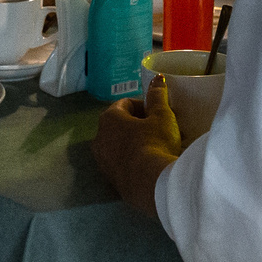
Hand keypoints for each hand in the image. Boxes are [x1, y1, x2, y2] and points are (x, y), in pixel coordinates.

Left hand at [93, 79, 182, 218]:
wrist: (150, 183)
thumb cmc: (155, 142)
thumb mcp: (162, 115)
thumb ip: (158, 96)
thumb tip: (157, 78)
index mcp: (108, 118)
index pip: (125, 104)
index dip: (144, 106)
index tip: (159, 113)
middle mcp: (99, 138)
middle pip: (121, 125)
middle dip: (140, 125)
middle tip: (161, 129)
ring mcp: (102, 161)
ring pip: (120, 145)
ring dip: (136, 143)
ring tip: (159, 147)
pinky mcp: (110, 179)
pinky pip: (122, 163)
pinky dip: (134, 160)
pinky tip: (151, 164)